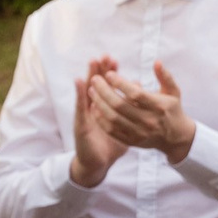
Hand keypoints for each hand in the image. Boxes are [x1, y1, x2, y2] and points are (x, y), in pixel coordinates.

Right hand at [69, 56, 123, 187]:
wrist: (98, 162)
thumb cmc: (111, 145)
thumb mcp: (126, 125)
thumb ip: (131, 108)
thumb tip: (139, 89)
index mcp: (102, 107)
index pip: (105, 86)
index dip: (108, 73)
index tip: (113, 60)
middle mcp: (91, 108)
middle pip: (94, 84)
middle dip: (99, 69)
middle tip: (103, 55)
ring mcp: (84, 114)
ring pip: (86, 90)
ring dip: (88, 75)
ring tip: (92, 61)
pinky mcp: (80, 122)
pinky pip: (79, 106)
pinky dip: (79, 93)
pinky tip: (79, 81)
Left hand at [89, 61, 195, 164]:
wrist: (175, 137)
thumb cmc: (172, 109)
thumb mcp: (173, 91)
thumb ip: (165, 76)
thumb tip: (157, 62)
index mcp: (159, 106)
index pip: (135, 94)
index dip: (120, 83)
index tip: (109, 74)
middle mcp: (149, 121)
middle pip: (119, 105)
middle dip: (103, 91)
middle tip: (95, 79)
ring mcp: (140, 133)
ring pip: (112, 118)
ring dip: (98, 103)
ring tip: (91, 91)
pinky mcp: (132, 141)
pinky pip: (111, 130)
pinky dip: (100, 118)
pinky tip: (94, 107)